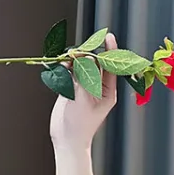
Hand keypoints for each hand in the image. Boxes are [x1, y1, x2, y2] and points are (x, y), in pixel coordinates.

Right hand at [49, 32, 118, 150]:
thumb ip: (87, 76)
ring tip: (68, 61)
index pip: (111, 67)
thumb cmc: (80, 123)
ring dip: (75, 60)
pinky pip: (71, 71)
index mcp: (108, 91)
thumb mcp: (85, 97)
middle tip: (78, 51)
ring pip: (82, 65)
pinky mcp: (72, 88)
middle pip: (95, 63)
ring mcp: (85, 87)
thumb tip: (88, 57)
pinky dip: (66, 66)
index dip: (110, 51)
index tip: (109, 37)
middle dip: (87, 54)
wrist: (67, 138)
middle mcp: (98, 87)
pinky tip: (62, 66)